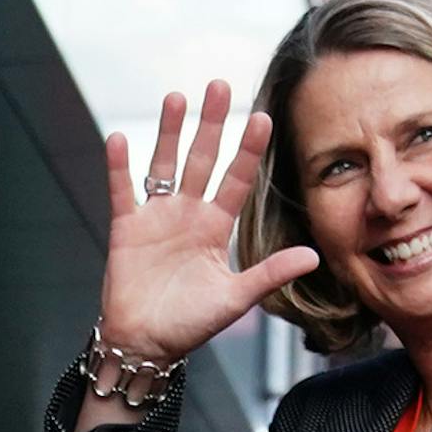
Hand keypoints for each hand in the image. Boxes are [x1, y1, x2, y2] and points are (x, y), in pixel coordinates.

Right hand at [98, 82, 319, 368]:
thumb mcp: (235, 299)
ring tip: (177, 98)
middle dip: (211, 124)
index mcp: (215, 228)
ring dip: (169, 132)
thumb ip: (270, 274)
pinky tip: (117, 138)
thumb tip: (313, 258)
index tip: (262, 118)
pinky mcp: (126, 229)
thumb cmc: (189, 325)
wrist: (145, 345)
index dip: (248, 151)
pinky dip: (119, 167)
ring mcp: (156, 218)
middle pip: (202, 160)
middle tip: (220, 86)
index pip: (236, 180)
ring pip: (164, 164)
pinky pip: (122, 191)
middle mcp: (188, 214)